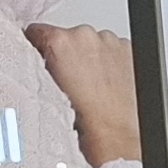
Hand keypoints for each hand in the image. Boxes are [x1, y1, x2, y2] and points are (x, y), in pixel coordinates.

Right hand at [29, 22, 142, 167]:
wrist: (115, 135)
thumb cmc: (85, 121)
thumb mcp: (48, 91)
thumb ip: (42, 67)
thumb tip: (41, 61)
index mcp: (60, 42)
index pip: (37, 32)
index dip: (38, 47)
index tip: (42, 58)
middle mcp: (85, 36)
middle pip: (69, 38)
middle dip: (69, 56)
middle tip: (73, 82)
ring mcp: (110, 42)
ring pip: (93, 44)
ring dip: (92, 59)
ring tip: (94, 87)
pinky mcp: (129, 50)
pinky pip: (115, 50)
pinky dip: (112, 63)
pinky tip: (110, 84)